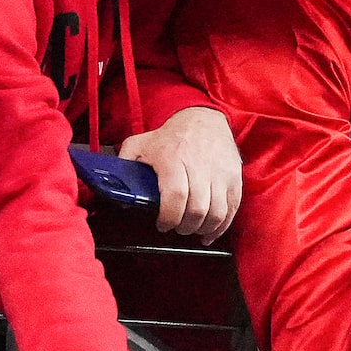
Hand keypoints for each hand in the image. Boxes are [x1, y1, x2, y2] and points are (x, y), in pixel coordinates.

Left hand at [117, 107, 241, 241]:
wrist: (204, 119)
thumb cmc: (170, 136)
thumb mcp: (140, 143)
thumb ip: (125, 164)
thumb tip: (116, 191)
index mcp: (172, 157)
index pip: (175, 196)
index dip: (168, 218)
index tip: (162, 224)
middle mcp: (199, 164)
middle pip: (197, 209)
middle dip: (185, 227)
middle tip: (177, 227)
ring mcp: (220, 172)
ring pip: (217, 213)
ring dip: (203, 228)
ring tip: (192, 229)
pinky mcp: (234, 177)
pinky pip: (232, 209)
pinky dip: (222, 226)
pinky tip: (210, 231)